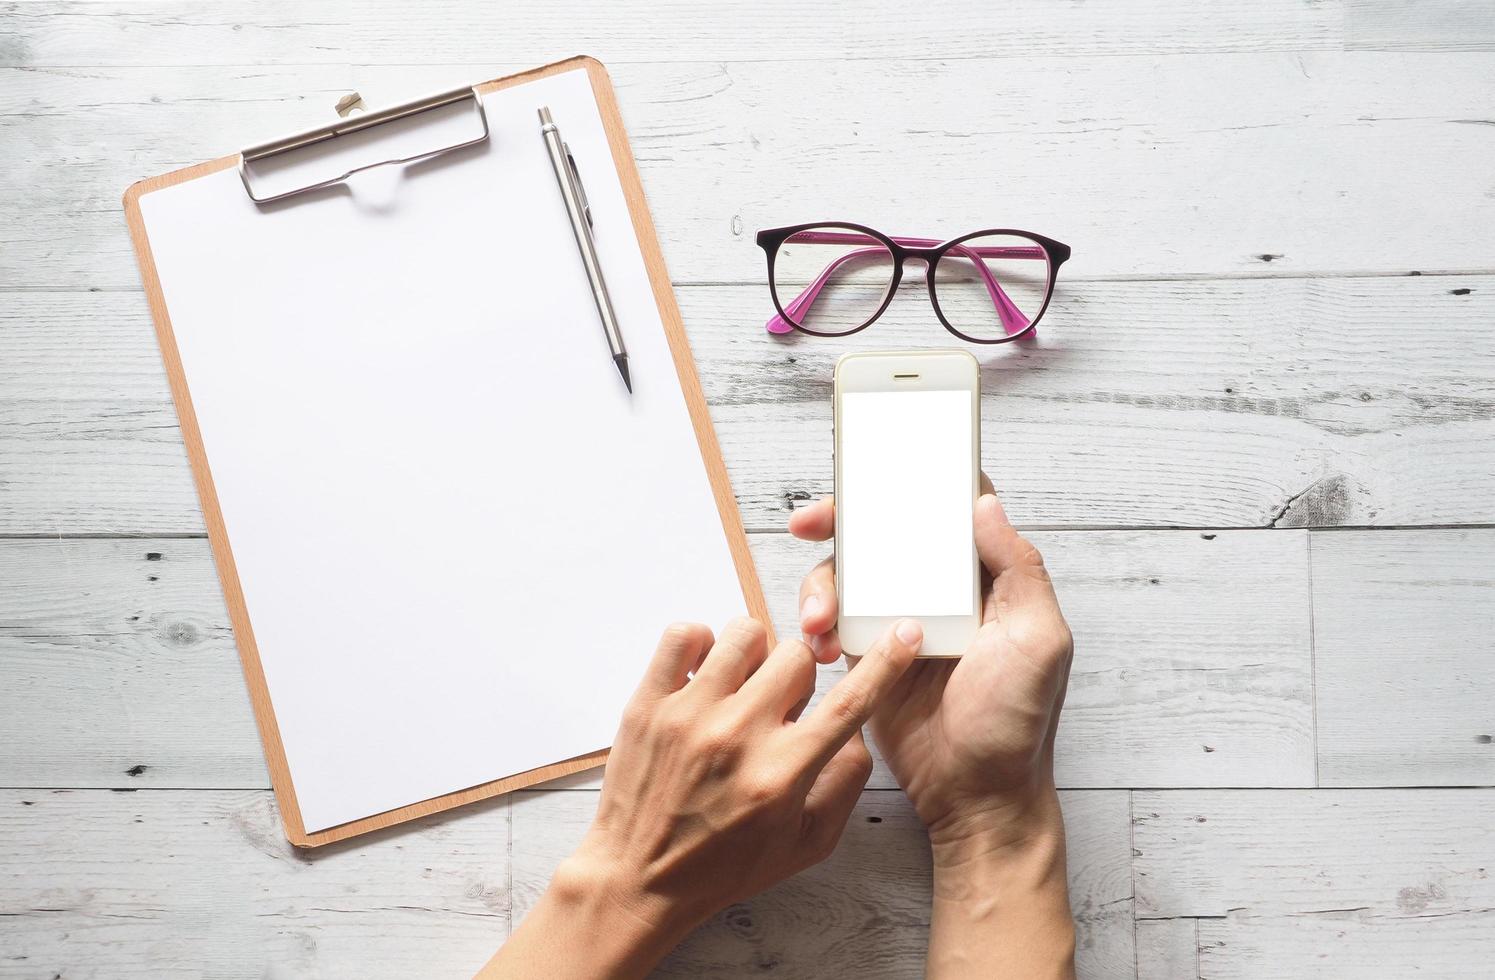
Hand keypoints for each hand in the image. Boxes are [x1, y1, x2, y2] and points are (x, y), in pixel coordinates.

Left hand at [484, 616, 922, 978]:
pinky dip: (701, 644)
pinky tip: (704, 676)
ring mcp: (688, 714)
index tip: (905, 632)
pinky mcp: (648, 703)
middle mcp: (738, 736)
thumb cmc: (725, 865)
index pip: (851, 702)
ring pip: (745, 632)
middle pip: (797, 655)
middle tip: (779, 706)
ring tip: (740, 688)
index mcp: (783, 773)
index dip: (886, 663)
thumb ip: (844, 783)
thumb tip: (856, 729)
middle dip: (799, 676)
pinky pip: (685, 633)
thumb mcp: (807, 843)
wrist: (638, 879)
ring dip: (755, 655)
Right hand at [789, 483, 1072, 848]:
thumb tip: (984, 504)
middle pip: (886, 530)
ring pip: (851, 572)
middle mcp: (942, 590)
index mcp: (986, 577)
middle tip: (809, 523)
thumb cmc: (1017, 725)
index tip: (874, 476)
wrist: (975, 796)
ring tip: (818, 621)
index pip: (948, 509)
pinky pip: (834, 618)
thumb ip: (1019, 569)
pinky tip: (820, 646)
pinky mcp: (869, 651)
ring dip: (823, 584)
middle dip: (841, 520)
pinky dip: (818, 622)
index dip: (913, 483)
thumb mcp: (1038, 641)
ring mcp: (901, 618)